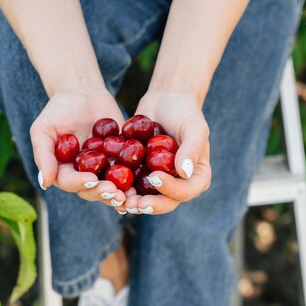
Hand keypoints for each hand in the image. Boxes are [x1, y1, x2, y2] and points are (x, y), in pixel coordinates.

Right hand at [30, 90, 128, 208]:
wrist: (84, 93)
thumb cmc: (59, 109)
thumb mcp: (44, 129)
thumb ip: (43, 155)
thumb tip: (44, 183)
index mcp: (63, 170)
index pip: (70, 182)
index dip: (80, 183)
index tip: (91, 179)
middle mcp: (82, 174)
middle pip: (91, 191)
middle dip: (102, 193)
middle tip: (113, 191)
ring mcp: (102, 169)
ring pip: (110, 188)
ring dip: (118, 194)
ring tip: (128, 195)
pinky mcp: (119, 161)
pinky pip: (127, 174)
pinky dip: (133, 181)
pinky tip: (140, 183)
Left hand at [124, 92, 211, 214]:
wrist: (165, 101)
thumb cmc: (185, 112)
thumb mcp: (194, 127)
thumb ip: (192, 149)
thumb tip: (184, 172)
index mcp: (196, 177)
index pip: (186, 191)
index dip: (171, 190)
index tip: (155, 177)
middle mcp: (179, 184)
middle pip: (166, 202)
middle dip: (149, 205)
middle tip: (134, 204)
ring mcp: (159, 181)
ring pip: (147, 198)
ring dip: (133, 203)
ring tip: (120, 201)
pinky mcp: (142, 175)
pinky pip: (132, 187)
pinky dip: (121, 190)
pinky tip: (108, 189)